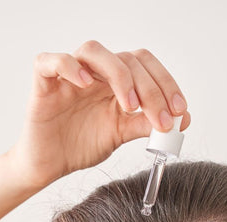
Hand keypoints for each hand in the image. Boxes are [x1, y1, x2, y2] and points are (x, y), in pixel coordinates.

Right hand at [8, 40, 190, 188]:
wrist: (50, 166)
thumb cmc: (80, 146)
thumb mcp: (120, 135)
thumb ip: (145, 124)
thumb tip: (182, 120)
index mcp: (113, 83)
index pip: (144, 66)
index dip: (165, 84)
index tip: (179, 112)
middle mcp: (94, 74)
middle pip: (126, 59)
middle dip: (150, 88)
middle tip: (160, 118)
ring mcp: (68, 77)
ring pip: (93, 50)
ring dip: (118, 73)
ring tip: (128, 105)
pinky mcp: (44, 84)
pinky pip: (51, 62)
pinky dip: (69, 67)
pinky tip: (86, 85)